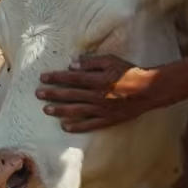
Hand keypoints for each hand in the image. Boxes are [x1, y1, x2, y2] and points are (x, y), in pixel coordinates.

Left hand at [36, 55, 167, 132]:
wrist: (148, 90)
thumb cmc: (130, 72)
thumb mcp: (111, 60)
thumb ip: (91, 62)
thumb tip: (72, 65)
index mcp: (98, 79)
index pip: (72, 78)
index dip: (56, 77)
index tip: (43, 78)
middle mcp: (97, 95)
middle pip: (70, 94)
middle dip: (52, 94)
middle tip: (38, 93)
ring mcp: (101, 109)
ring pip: (76, 110)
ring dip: (59, 110)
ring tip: (46, 110)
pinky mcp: (107, 120)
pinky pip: (89, 125)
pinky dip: (76, 127)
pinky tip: (64, 126)